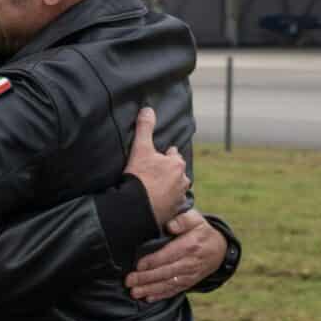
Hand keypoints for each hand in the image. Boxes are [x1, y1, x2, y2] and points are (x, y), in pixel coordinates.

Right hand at [123, 107, 189, 225]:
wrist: (137, 207)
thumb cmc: (140, 177)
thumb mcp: (140, 148)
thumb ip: (145, 128)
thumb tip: (147, 109)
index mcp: (177, 164)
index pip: (173, 155)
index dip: (163, 156)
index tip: (153, 160)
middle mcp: (183, 180)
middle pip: (176, 172)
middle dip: (168, 172)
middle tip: (153, 175)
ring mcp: (179, 197)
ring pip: (176, 188)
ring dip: (169, 187)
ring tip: (154, 189)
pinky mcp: (174, 212)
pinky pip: (172, 204)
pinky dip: (166, 202)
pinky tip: (156, 202)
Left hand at [125, 209, 227, 301]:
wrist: (219, 249)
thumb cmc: (201, 231)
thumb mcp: (195, 219)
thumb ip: (182, 220)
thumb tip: (170, 226)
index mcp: (190, 245)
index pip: (169, 255)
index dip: (153, 261)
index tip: (138, 265)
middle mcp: (190, 263)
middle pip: (166, 272)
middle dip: (146, 278)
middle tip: (129, 281)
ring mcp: (190, 275)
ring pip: (168, 284)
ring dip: (150, 289)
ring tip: (135, 292)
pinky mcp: (188, 283)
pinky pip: (174, 290)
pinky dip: (161, 295)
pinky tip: (148, 298)